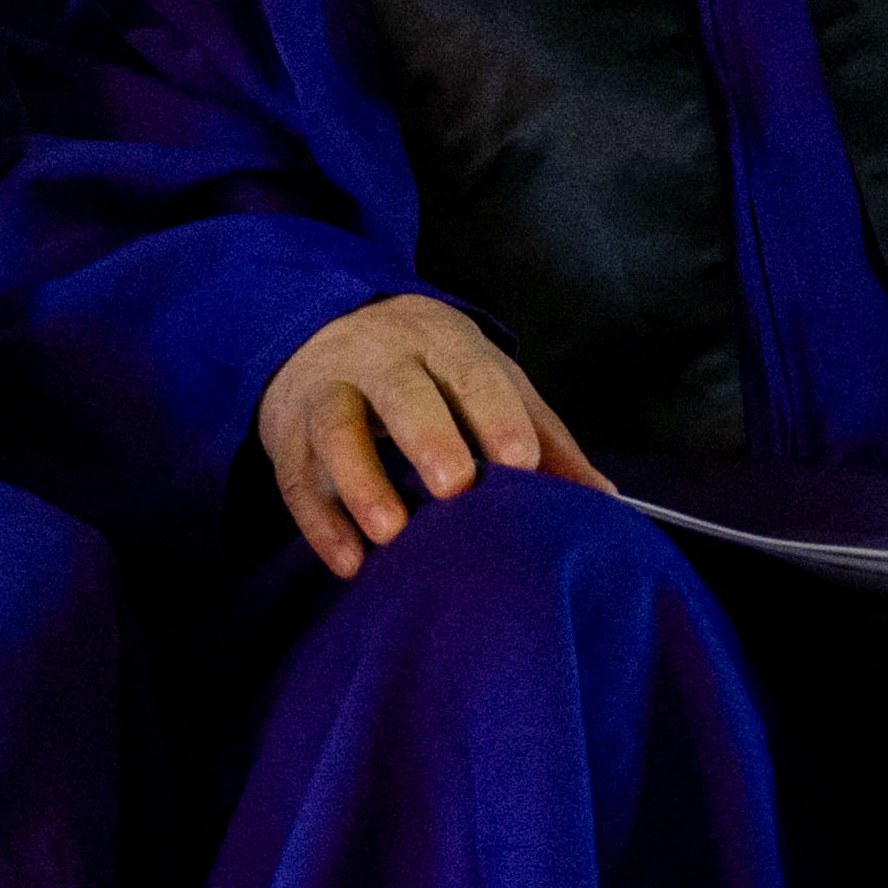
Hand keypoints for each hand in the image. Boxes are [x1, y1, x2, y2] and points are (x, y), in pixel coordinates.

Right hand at [256, 291, 604, 579]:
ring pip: (335, 429)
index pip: (469, 372)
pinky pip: (295, 477)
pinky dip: (320, 523)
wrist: (326, 325)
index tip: (519, 460)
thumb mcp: (487, 383)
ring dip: (361, 481)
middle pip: (398, 392)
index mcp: (440, 343)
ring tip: (390, 533)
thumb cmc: (429, 371)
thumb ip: (541, 436)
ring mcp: (325, 391)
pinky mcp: (284, 431)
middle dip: (425, 436)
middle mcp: (378, 359)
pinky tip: (348, 563)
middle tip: (453, 487)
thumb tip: (602, 499)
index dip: (493, 413)